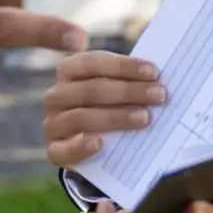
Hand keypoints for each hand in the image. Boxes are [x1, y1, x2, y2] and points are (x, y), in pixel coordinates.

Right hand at [43, 52, 164, 167]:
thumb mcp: (116, 87)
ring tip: (144, 118)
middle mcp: (57, 95)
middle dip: (128, 91)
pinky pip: (62, 150)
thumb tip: (159, 78)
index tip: (154, 72)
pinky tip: (100, 144)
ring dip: (115, 117)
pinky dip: (80, 147)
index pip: (94, 62)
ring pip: (81, 117)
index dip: (124, 66)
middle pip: (92, 90)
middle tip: (159, 96)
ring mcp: (53, 123)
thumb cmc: (110, 104)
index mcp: (70, 69)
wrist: (91, 140)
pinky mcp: (54, 150)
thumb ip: (130, 80)